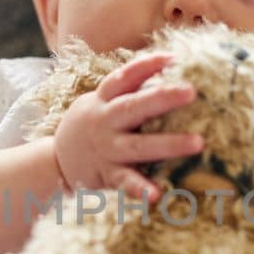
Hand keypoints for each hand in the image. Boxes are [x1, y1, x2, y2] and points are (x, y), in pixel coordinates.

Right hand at [52, 51, 204, 203]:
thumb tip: (175, 65)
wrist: (55, 160)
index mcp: (104, 99)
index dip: (147, 66)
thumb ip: (131, 89)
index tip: (174, 58)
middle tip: (191, 90)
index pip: (124, 77)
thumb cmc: (94, 124)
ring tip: (198, 143)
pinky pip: (125, 182)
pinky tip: (157, 194)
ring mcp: (107, 149)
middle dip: (162, 98)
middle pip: (133, 106)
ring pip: (138, 146)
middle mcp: (105, 121)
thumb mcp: (103, 102)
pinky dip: (140, 189)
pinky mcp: (106, 175)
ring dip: (168, 144)